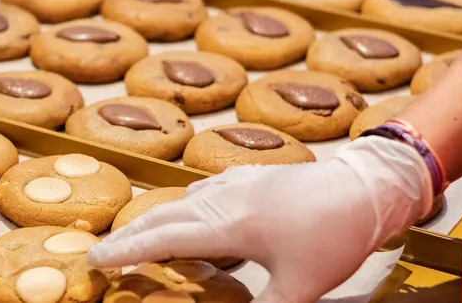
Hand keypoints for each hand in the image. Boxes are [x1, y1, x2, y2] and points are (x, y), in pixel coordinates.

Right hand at [87, 137, 432, 302]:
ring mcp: (241, 181)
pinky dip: (188, 203)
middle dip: (132, 233)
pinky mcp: (256, 174)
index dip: (126, 250)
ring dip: (160, 216)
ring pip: (185, 198)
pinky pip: (207, 188)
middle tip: (107, 251)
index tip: (95, 259)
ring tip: (144, 236)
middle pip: (165, 213)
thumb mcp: (299, 286)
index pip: (163, 238)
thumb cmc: (334, 235)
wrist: (366, 187)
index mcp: (230, 225)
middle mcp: (227, 197)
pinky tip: (195, 211)